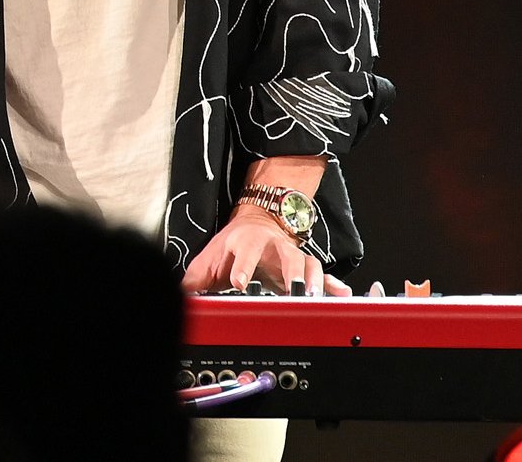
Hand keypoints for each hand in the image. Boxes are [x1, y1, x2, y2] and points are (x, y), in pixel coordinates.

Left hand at [183, 204, 350, 296]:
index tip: (239, 283)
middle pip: (285, 256)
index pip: (244, 253)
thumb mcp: (210, 258)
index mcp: (247, 243)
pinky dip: (333, 285)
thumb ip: (195, 279)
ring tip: (315, 297)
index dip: (241, 267)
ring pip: (308, 264)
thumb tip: (180, 294)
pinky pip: (323, 276)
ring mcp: (293, 257)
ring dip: (314, 280)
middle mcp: (273, 247)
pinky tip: (341, 294)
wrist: (257, 224)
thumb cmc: (233, 246)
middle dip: (290, 272)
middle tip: (292, 290)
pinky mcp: (306, 269)